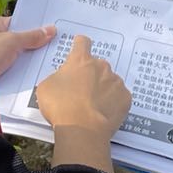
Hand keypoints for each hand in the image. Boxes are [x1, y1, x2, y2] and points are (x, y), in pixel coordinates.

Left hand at [0, 16, 55, 81]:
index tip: (50, 30)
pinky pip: (9, 67)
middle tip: (54, 46)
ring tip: (47, 61)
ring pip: (14, 54)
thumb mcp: (13, 41)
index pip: (19, 22)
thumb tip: (51, 30)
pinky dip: (19, 69)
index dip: (34, 26)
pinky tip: (32, 73)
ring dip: (26, 58)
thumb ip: (32, 37)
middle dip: (33, 43)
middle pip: (18, 39)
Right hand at [37, 36, 131, 170]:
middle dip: (91, 74)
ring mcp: (116, 81)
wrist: (83, 129)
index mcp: (80, 60)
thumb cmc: (61, 106)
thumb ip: (57, 77)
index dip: (80, 45)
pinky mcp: (126, 97)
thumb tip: (63, 80)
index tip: (79, 48)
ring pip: (109, 81)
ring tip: (92, 106)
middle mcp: (101, 66)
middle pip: (97, 65)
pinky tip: (103, 113)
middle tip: (81, 91)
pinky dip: (113, 102)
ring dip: (103, 89)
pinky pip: (119, 96)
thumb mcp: (46, 87)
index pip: (82, 43)